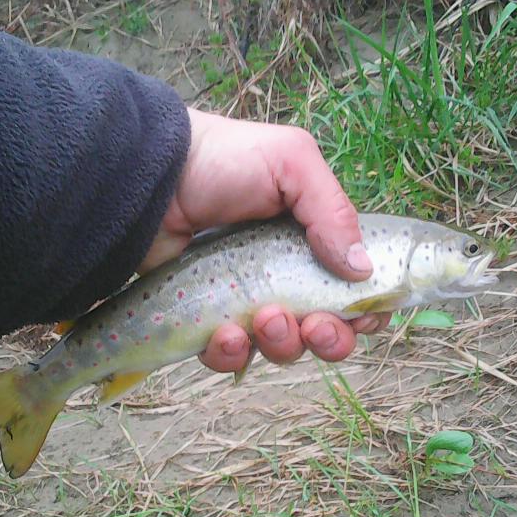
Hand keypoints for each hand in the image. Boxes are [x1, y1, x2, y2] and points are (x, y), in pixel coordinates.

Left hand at [140, 108, 388, 371]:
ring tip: (264, 317)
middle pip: (326, 332)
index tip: (360, 318)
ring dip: (282, 344)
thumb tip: (363, 270)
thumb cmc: (224, 160)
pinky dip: (231, 353)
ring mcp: (247, 302)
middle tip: (314, 326)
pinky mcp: (208, 321)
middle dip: (329, 339)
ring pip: (281, 349)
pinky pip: (230, 356)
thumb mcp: (291, 162)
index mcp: (315, 243)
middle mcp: (287, 279)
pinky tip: (223, 333)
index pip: (355, 293)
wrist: (152, 176)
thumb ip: (333, 211)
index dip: (365, 314)